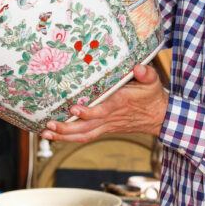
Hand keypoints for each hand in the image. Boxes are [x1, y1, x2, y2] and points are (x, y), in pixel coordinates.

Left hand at [41, 64, 167, 142]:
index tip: (74, 108)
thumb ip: (147, 74)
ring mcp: (106, 125)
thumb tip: (139, 67)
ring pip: (83, 135)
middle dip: (67, 128)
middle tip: (49, 125)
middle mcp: (110, 118)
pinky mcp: (103, 129)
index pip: (102, 111)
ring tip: (45, 133)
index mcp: (120, 104)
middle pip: (87, 127)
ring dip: (64, 136)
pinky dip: (68, 138)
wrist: (159, 117)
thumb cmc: (152, 96)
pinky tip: (53, 136)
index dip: (88, 112)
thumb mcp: (153, 82)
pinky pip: (85, 136)